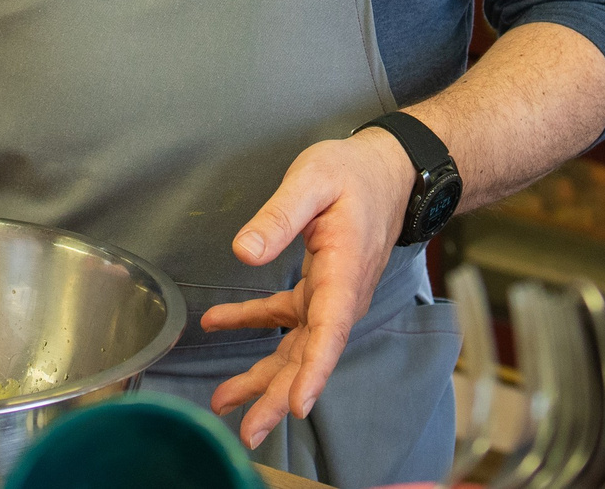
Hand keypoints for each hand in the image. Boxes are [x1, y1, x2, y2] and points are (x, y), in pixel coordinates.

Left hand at [199, 130, 413, 447]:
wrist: (388, 173)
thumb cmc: (354, 173)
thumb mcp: (313, 179)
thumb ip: (279, 215)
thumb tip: (244, 252)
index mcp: (343, 272)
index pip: (329, 331)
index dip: (313, 371)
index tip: (297, 405)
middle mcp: (340, 296)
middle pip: (310, 356)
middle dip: (279, 396)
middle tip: (249, 431)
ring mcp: (330, 297)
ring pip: (296, 347)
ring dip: (263, 376)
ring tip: (224, 401)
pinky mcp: (319, 290)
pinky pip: (286, 318)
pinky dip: (251, 323)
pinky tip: (217, 322)